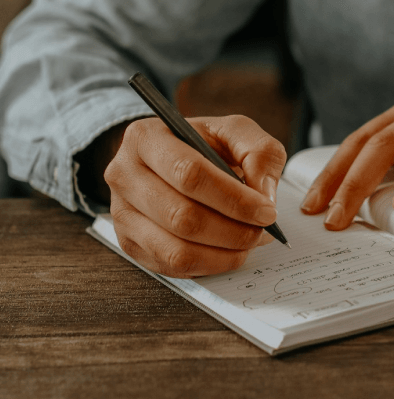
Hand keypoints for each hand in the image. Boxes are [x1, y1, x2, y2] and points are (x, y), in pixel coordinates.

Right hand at [103, 115, 285, 276]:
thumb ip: (258, 153)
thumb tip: (263, 196)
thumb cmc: (202, 144)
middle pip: (181, 217)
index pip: (189, 174)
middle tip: (262, 231)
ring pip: (176, 249)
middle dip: (232, 231)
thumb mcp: (234, 131)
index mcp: (145, 138)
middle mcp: (124, 175)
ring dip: (223, 253)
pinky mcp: (129, 243)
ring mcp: (121, 213)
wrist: (169, 159)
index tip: (267, 211)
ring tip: (249, 241)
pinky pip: (172, 267)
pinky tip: (228, 251)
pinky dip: (209, 265)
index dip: (233, 199)